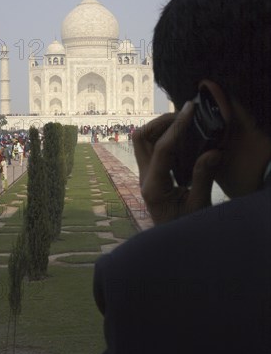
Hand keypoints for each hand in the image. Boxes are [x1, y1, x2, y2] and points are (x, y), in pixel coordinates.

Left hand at [133, 102, 222, 224]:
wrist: (171, 244)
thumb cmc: (185, 227)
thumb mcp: (198, 205)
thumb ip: (203, 177)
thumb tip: (213, 151)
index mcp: (154, 187)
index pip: (161, 149)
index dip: (176, 127)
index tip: (189, 110)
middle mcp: (144, 179)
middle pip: (140, 138)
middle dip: (160, 122)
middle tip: (184, 115)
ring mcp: (144, 176)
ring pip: (141, 141)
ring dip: (159, 127)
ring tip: (184, 123)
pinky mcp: (150, 176)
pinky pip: (150, 148)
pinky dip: (163, 137)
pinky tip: (182, 137)